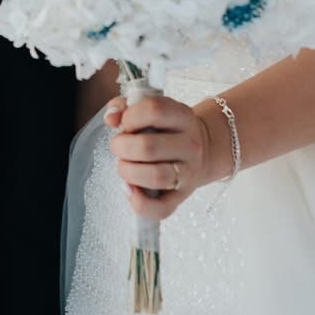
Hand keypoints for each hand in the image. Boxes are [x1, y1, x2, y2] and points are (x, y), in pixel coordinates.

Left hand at [105, 93, 216, 221]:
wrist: (203, 150)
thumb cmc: (168, 130)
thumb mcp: (154, 111)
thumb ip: (126, 106)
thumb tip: (111, 117)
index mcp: (183, 117)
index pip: (154, 111)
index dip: (130, 117)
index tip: (125, 123)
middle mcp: (189, 145)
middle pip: (148, 147)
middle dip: (121, 147)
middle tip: (118, 146)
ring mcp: (188, 173)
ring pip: (156, 176)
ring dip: (128, 172)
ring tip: (124, 166)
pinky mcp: (182, 197)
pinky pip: (161, 208)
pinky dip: (139, 203)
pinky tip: (130, 190)